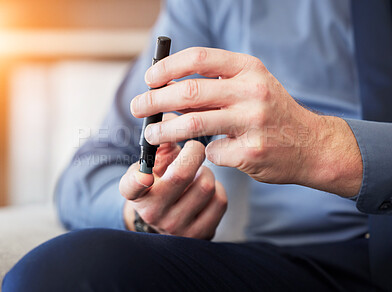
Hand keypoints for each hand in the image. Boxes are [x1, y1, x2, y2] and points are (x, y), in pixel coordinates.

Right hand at [119, 130, 226, 238]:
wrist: (170, 218)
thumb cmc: (162, 180)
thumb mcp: (154, 162)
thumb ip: (161, 141)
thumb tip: (170, 115)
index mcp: (136, 191)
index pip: (131, 187)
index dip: (137, 181)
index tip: (145, 175)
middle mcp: (153, 212)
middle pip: (181, 175)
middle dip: (194, 152)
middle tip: (196, 147)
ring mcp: (177, 227)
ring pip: (206, 185)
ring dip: (207, 172)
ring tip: (199, 173)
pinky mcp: (200, 234)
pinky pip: (220, 201)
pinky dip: (218, 189)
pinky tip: (206, 190)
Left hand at [130, 47, 361, 196]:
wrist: (312, 145)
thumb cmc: (274, 113)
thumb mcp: (253, 85)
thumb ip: (218, 83)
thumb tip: (170, 87)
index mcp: (249, 69)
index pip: (199, 58)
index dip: (168, 67)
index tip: (149, 78)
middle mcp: (252, 91)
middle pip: (189, 92)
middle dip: (155, 100)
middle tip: (137, 107)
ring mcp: (252, 122)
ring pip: (193, 125)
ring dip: (165, 131)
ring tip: (150, 135)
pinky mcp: (250, 151)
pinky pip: (213, 151)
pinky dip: (205, 152)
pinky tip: (212, 151)